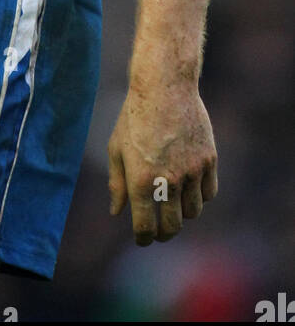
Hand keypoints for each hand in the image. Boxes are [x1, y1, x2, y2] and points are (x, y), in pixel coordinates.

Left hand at [107, 81, 217, 243]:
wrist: (164, 86)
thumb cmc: (135, 117)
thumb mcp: (116, 148)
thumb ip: (117, 183)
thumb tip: (116, 212)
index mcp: (140, 180)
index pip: (145, 227)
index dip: (143, 239)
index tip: (143, 239)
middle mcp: (168, 180)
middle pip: (172, 226)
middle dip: (164, 233)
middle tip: (160, 231)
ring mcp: (192, 171)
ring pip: (193, 211)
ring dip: (182, 213)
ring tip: (173, 205)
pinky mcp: (209, 160)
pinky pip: (209, 192)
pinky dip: (200, 195)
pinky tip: (190, 188)